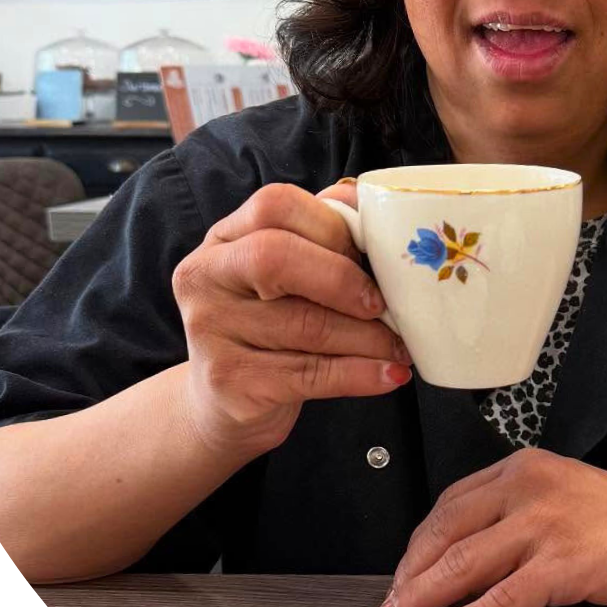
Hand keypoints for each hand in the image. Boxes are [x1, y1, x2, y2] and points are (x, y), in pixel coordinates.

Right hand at [172, 180, 411, 457]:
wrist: (220, 403)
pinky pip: (309, 374)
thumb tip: (368, 204)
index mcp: (223, 238)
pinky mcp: (229, 382)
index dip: (331, 225)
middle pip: (276, 257)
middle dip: (344, 280)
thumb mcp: (280, 275)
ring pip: (304, 325)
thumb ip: (316, 236)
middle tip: (383, 305)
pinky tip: (391, 374)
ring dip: (368, 338)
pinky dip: (360, 374)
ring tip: (401, 346)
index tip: (369, 254)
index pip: (274, 206)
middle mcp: (205, 277)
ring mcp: (210, 331)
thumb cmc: (266, 326)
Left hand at [372, 449, 606, 606]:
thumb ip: (517, 515)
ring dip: (422, 601)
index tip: (402, 575)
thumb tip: (467, 560)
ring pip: (463, 565)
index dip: (417, 546)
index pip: (449, 506)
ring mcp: (544, 525)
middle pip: (445, 534)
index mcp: (523, 468)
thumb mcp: (564, 497)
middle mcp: (527, 488)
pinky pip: (501, 599)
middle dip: (408, 577)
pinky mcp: (564, 563)